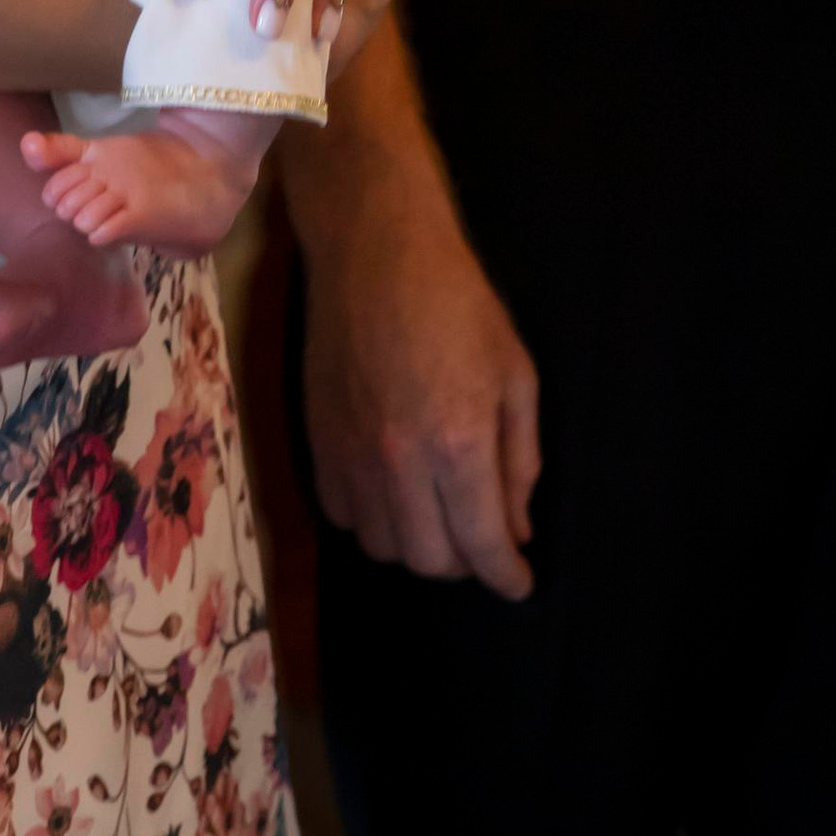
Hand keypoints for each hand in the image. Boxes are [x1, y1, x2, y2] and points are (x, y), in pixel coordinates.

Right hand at [300, 144, 540, 600]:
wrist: (375, 252)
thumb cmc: (460, 304)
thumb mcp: (516, 375)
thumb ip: (518, 460)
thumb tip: (517, 526)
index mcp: (458, 442)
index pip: (481, 545)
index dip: (506, 575)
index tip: (519, 582)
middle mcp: (398, 461)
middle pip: (429, 560)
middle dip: (466, 563)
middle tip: (484, 540)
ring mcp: (350, 455)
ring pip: (382, 546)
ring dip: (418, 545)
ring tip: (440, 514)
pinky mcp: (317, 441)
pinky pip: (341, 515)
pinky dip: (373, 519)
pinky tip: (394, 491)